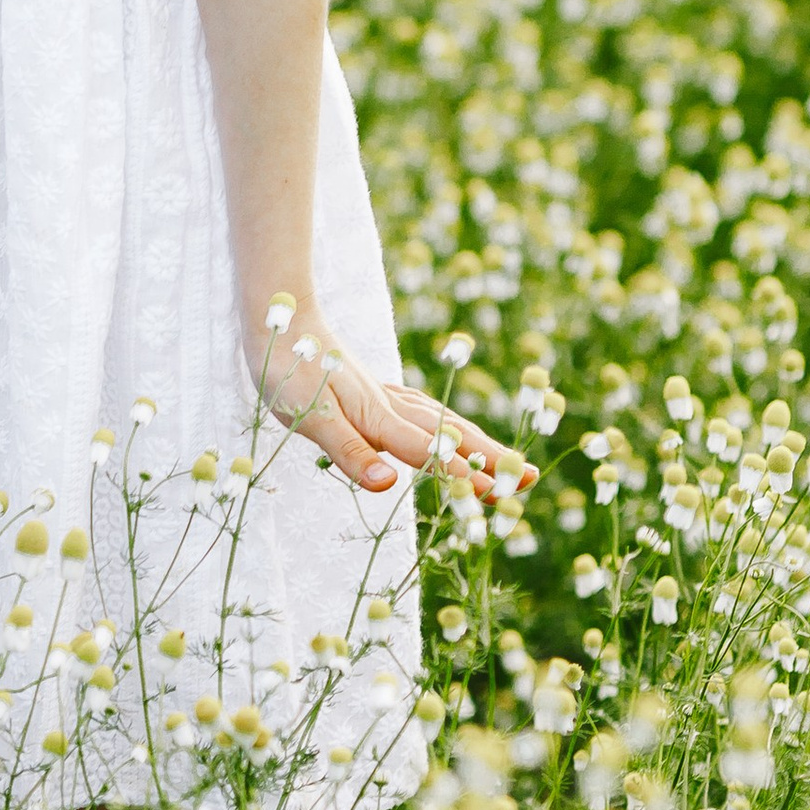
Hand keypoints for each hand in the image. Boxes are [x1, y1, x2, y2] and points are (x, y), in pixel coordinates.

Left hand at [256, 316, 533, 504]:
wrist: (279, 315)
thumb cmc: (289, 366)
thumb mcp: (308, 416)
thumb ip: (349, 451)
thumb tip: (387, 485)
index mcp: (377, 416)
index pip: (429, 452)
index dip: (465, 475)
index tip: (501, 493)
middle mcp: (390, 405)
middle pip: (449, 435)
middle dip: (489, 458)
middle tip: (530, 478)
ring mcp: (385, 394)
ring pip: (441, 421)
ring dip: (477, 443)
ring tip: (508, 460)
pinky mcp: (375, 390)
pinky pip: (424, 412)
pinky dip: (448, 425)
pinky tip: (451, 429)